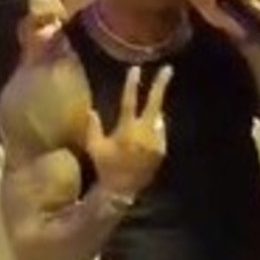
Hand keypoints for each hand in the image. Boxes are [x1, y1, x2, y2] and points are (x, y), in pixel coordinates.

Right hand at [87, 65, 172, 196]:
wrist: (124, 189)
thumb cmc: (106, 167)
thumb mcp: (94, 147)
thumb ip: (93, 127)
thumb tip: (92, 110)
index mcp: (126, 129)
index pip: (129, 101)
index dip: (132, 84)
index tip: (135, 69)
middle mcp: (144, 133)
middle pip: (155, 103)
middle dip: (161, 85)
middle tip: (168, 69)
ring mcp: (156, 141)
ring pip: (159, 118)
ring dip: (154, 111)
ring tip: (147, 112)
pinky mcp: (162, 149)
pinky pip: (160, 132)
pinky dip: (155, 127)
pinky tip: (147, 130)